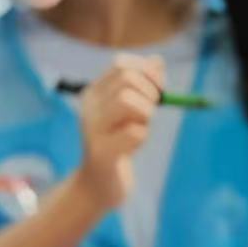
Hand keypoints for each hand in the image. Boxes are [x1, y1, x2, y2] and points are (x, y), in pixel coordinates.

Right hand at [75, 54, 164, 210]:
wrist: (98, 185)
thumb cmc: (118, 145)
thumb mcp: (131, 111)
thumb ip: (143, 84)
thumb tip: (157, 61)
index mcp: (93, 93)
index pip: (122, 65)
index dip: (146, 72)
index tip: (158, 89)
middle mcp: (89, 108)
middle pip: (127, 79)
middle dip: (149, 92)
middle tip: (150, 113)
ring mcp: (92, 130)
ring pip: (127, 100)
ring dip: (146, 113)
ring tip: (141, 128)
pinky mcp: (101, 153)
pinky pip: (134, 133)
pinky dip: (142, 137)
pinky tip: (133, 148)